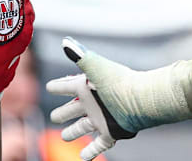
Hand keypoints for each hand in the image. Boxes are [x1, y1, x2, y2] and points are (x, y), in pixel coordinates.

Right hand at [45, 38, 137, 160]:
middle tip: (53, 116)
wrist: (142, 100)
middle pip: (72, 109)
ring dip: (73, 132)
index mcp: (86, 87)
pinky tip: (83, 159)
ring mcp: (101, 119)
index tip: (49, 87)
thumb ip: (79, 54)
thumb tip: (65, 42)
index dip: (57, 87)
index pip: (66, 86)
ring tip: (64, 137)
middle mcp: (92, 103)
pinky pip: (98, 144)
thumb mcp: (95, 66)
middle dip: (62, 112)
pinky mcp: (111, 133)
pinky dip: (90, 152)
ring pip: (82, 127)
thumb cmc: (119, 81)